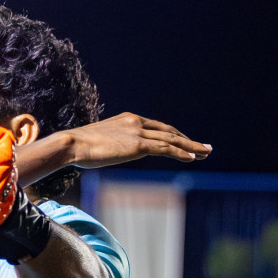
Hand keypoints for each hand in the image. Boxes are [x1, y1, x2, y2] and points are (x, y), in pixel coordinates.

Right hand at [66, 112, 210, 167]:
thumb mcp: (98, 142)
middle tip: (205, 147)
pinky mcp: (138, 145)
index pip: (157, 127)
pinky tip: (192, 158)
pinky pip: (165, 149)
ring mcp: (138, 132)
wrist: (71, 144)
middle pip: (169, 131)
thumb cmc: (78, 146)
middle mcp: (136, 122)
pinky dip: (181, 153)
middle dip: (188, 140)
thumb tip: (107, 153)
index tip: (184, 142)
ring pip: (172, 139)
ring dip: (192, 146)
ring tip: (206, 152)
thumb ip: (110, 144)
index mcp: (128, 119)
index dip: (173, 136)